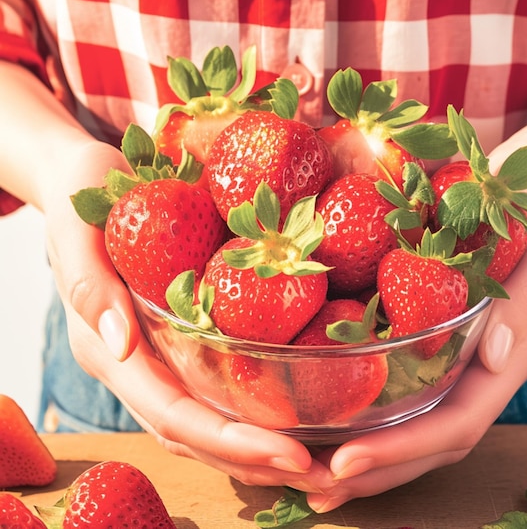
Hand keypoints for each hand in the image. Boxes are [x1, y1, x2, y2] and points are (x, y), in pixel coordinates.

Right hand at [41, 139, 334, 492]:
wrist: (86, 175)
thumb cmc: (84, 192)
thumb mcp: (80, 228)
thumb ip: (90, 285)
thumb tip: (121, 344)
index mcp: (108, 348)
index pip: (173, 413)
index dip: (229, 442)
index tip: (291, 455)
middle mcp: (135, 364)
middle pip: (195, 434)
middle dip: (255, 460)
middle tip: (324, 474)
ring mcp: (156, 355)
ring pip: (206, 421)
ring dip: (258, 449)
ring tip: (318, 460)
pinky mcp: (177, 338)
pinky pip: (215, 386)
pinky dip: (253, 411)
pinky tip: (295, 413)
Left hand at [305, 139, 526, 511]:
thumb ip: (525, 301)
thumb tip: (496, 359)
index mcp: (515, 351)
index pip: (459, 422)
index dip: (404, 450)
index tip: (346, 464)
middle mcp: (489, 363)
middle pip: (434, 437)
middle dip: (379, 469)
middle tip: (316, 488)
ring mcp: (469, 351)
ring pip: (421, 419)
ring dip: (372, 451)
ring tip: (316, 472)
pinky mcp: (446, 330)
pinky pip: (413, 381)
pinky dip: (376, 407)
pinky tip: (336, 411)